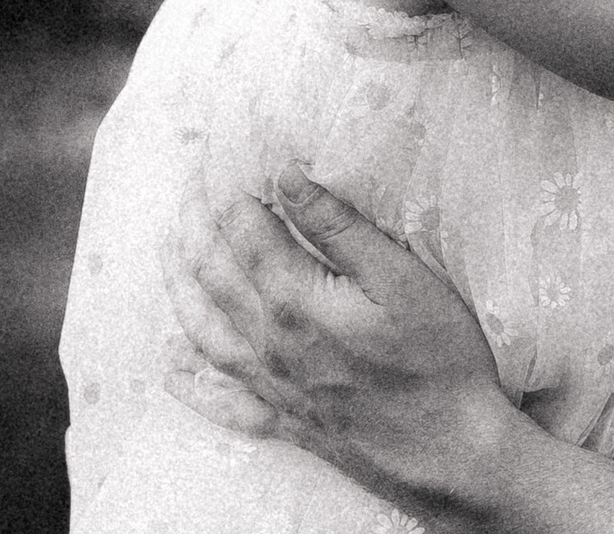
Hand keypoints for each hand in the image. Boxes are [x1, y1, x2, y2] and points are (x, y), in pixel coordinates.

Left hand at [164, 164, 508, 508]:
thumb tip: (286, 179)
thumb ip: (340, 229)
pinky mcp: (285, 421)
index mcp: (296, 301)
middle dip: (194, 227)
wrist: (449, 451)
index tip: (220, 162)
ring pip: (203, 329)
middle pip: (213, 275)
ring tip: (165, 252)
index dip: (230, 193)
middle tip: (185, 191)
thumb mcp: (403, 279)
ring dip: (178, 285)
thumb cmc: (438, 359)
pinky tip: (171, 372)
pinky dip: (190, 385)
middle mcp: (269, 343)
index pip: (245, 233)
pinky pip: (222, 402)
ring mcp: (273, 386)